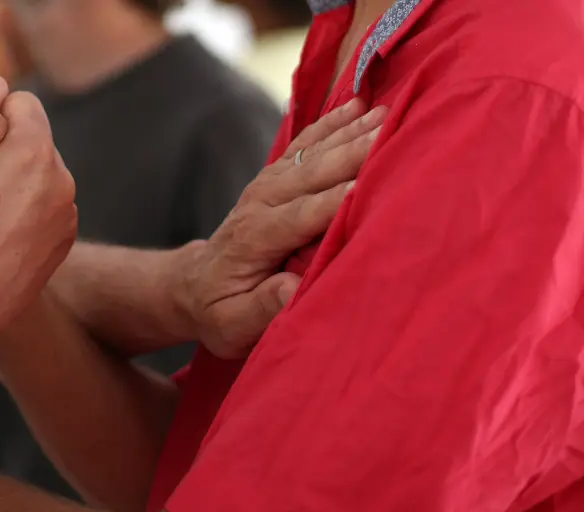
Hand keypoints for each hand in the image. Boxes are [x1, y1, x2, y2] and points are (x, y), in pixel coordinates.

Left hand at [180, 99, 386, 357]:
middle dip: (356, 152)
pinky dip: (331, 123)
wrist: (194, 287)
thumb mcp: (233, 325)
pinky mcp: (274, 179)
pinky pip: (304, 144)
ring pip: (313, 153)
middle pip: (314, 172)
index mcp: (255, 238)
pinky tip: (358, 104)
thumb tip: (293, 289)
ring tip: (390, 111)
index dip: (338, 199)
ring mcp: (266, 186)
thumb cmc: (221, 312)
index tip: (375, 184)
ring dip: (351, 132)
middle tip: (398, 131)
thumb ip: (263, 307)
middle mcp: (261, 203)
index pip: (303, 213)